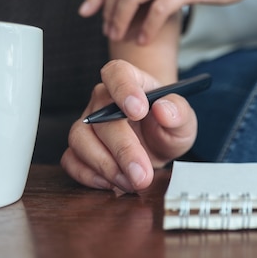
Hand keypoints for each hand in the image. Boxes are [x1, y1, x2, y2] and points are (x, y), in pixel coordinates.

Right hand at [61, 60, 197, 191]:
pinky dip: (89, 176)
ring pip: (80, 140)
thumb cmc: (169, 124)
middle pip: (100, 117)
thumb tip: (164, 109)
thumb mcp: (184, 120)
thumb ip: (179, 112)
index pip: (117, 73)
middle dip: (123, 150)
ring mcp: (88, 124)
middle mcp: (103, 101)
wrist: (159, 140)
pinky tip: (114, 184)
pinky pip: (71, 160)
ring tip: (133, 182)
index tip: (139, 111)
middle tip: (142, 174)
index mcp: (131, 81)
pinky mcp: (80, 149)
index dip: (124, 89)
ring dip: (106, 166)